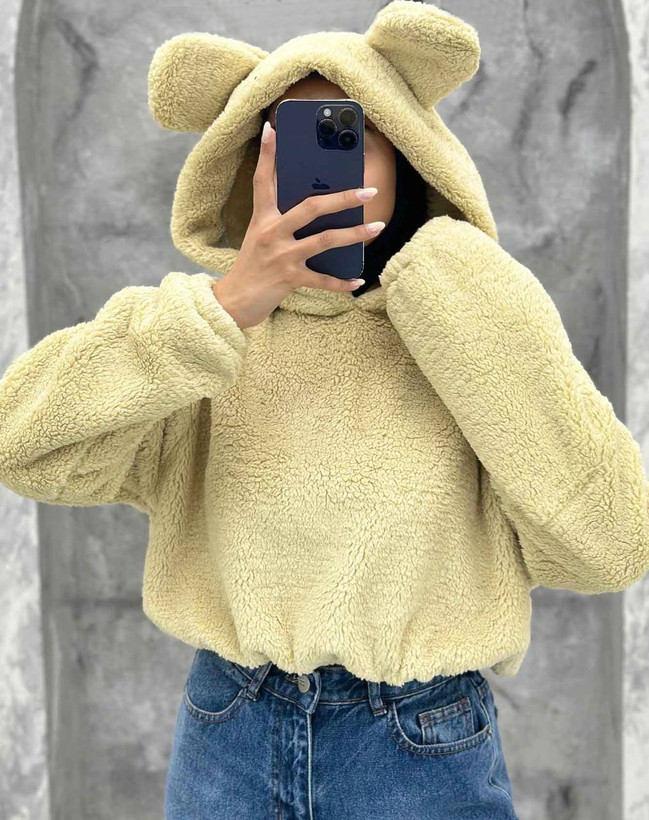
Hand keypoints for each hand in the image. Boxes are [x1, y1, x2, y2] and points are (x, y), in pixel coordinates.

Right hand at [211, 120, 385, 329]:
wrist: (232, 303)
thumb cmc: (251, 268)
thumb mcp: (259, 238)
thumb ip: (281, 221)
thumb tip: (314, 206)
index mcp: (262, 219)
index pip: (263, 181)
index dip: (267, 155)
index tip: (272, 129)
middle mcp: (271, 233)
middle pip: (311, 207)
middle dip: (342, 198)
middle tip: (367, 191)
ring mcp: (281, 256)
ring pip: (325, 239)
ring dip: (355, 234)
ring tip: (377, 226)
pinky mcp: (289, 279)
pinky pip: (322, 279)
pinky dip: (342, 282)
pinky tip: (358, 281)